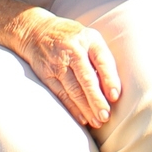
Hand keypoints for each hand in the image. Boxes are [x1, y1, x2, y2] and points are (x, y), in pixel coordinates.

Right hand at [14, 10, 120, 127]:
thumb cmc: (72, 38)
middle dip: (96, 99)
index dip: (109, 79)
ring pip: (73, 90)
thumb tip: (113, 89)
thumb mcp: (90, 38)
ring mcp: (57, 62)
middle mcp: (72, 50)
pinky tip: (82, 118)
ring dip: (86, 108)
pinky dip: (72, 108)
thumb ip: (102, 59)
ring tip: (97, 121)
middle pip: (86, 78)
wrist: (36, 30)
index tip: (115, 96)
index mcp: (88, 39)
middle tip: (105, 116)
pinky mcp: (46, 74)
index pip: (102, 60)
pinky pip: (60, 94)